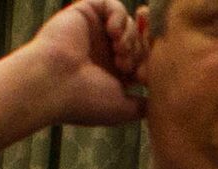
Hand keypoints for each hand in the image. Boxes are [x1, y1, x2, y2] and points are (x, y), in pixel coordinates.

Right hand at [14, 0, 148, 127]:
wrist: (53, 84)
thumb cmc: (86, 100)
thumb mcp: (125, 108)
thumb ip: (146, 104)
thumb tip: (164, 104)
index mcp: (115, 72)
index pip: (146, 58)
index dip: (152, 61)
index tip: (143, 76)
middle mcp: (105, 50)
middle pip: (141, 40)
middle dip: (142, 51)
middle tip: (128, 67)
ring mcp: (95, 32)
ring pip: (129, 23)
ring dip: (130, 37)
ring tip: (118, 52)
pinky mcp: (84, 13)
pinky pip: (112, 4)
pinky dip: (119, 15)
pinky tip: (112, 32)